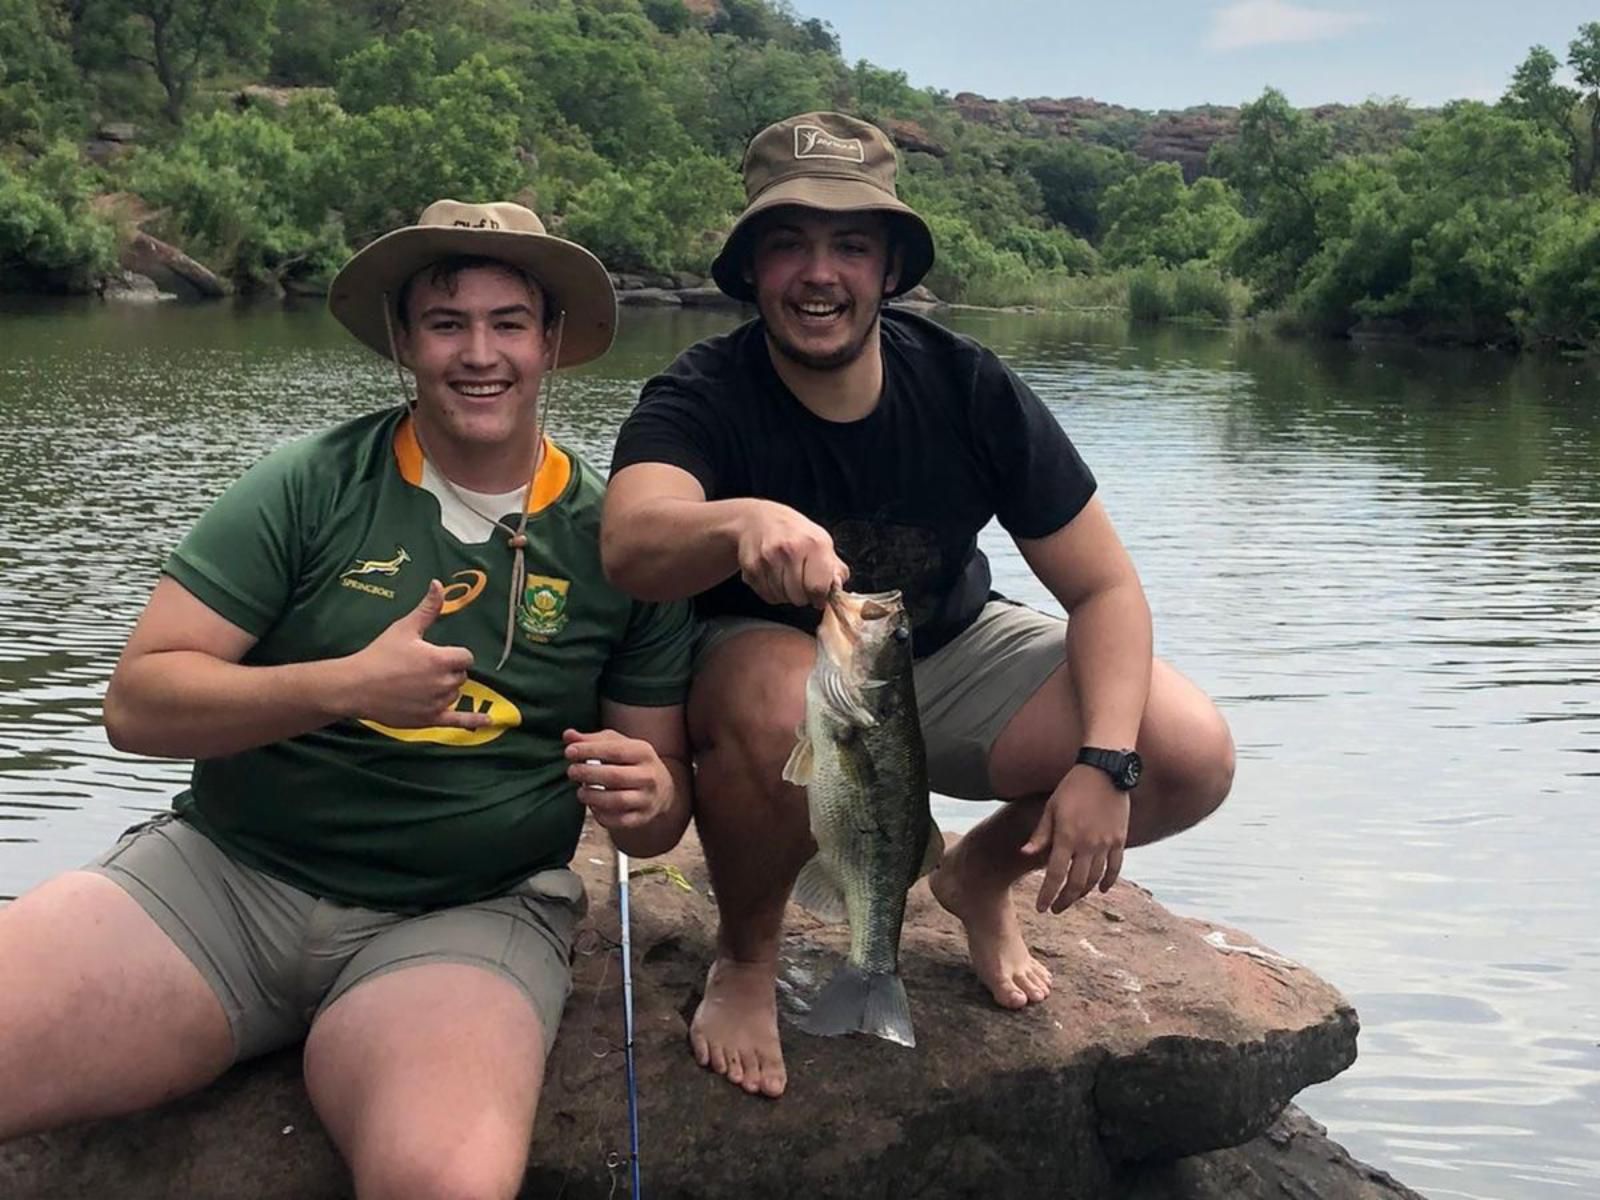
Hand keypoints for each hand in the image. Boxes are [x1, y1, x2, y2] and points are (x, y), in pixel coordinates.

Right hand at [345, 580, 488, 729]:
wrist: (356, 686)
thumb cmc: (380, 655)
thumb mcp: (405, 628)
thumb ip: (427, 609)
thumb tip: (439, 584)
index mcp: (442, 660)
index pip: (466, 657)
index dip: (455, 655)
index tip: (439, 654)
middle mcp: (444, 683)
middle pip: (460, 676)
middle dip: (448, 671)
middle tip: (422, 669)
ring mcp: (438, 703)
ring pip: (455, 695)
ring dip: (445, 690)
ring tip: (418, 685)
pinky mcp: (430, 719)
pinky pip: (459, 721)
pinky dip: (474, 722)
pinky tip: (488, 722)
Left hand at [564, 728, 673, 830]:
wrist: (662, 788)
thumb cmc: (631, 762)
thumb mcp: (617, 745)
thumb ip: (591, 740)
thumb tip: (568, 735)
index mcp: (643, 752)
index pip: (615, 750)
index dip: (590, 750)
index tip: (569, 751)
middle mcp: (649, 776)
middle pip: (615, 776)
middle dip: (588, 774)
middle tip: (571, 771)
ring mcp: (647, 798)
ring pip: (617, 801)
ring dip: (593, 797)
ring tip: (581, 792)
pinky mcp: (641, 818)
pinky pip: (619, 821)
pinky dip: (601, 815)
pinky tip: (593, 806)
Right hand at [735, 500, 848, 608]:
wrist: (756, 519)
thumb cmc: (792, 532)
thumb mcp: (820, 541)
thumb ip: (834, 567)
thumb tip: (837, 588)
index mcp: (814, 543)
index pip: (818, 587)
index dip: (820, 597)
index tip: (819, 596)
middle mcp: (790, 550)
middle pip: (799, 597)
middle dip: (802, 596)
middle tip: (801, 583)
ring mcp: (768, 559)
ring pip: (782, 598)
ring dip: (786, 594)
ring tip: (786, 577)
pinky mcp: (751, 567)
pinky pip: (766, 595)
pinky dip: (771, 591)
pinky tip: (773, 576)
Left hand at [1022, 766, 1129, 912]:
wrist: (1105, 770)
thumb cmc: (1072, 786)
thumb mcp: (1051, 807)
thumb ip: (1040, 834)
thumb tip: (1025, 853)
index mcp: (1066, 837)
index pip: (1054, 875)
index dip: (1047, 895)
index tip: (1042, 908)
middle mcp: (1087, 845)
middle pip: (1076, 883)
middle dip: (1064, 900)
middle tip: (1055, 909)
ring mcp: (1106, 843)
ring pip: (1095, 879)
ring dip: (1083, 893)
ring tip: (1073, 898)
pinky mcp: (1120, 839)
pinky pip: (1115, 868)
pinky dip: (1108, 882)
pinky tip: (1102, 890)